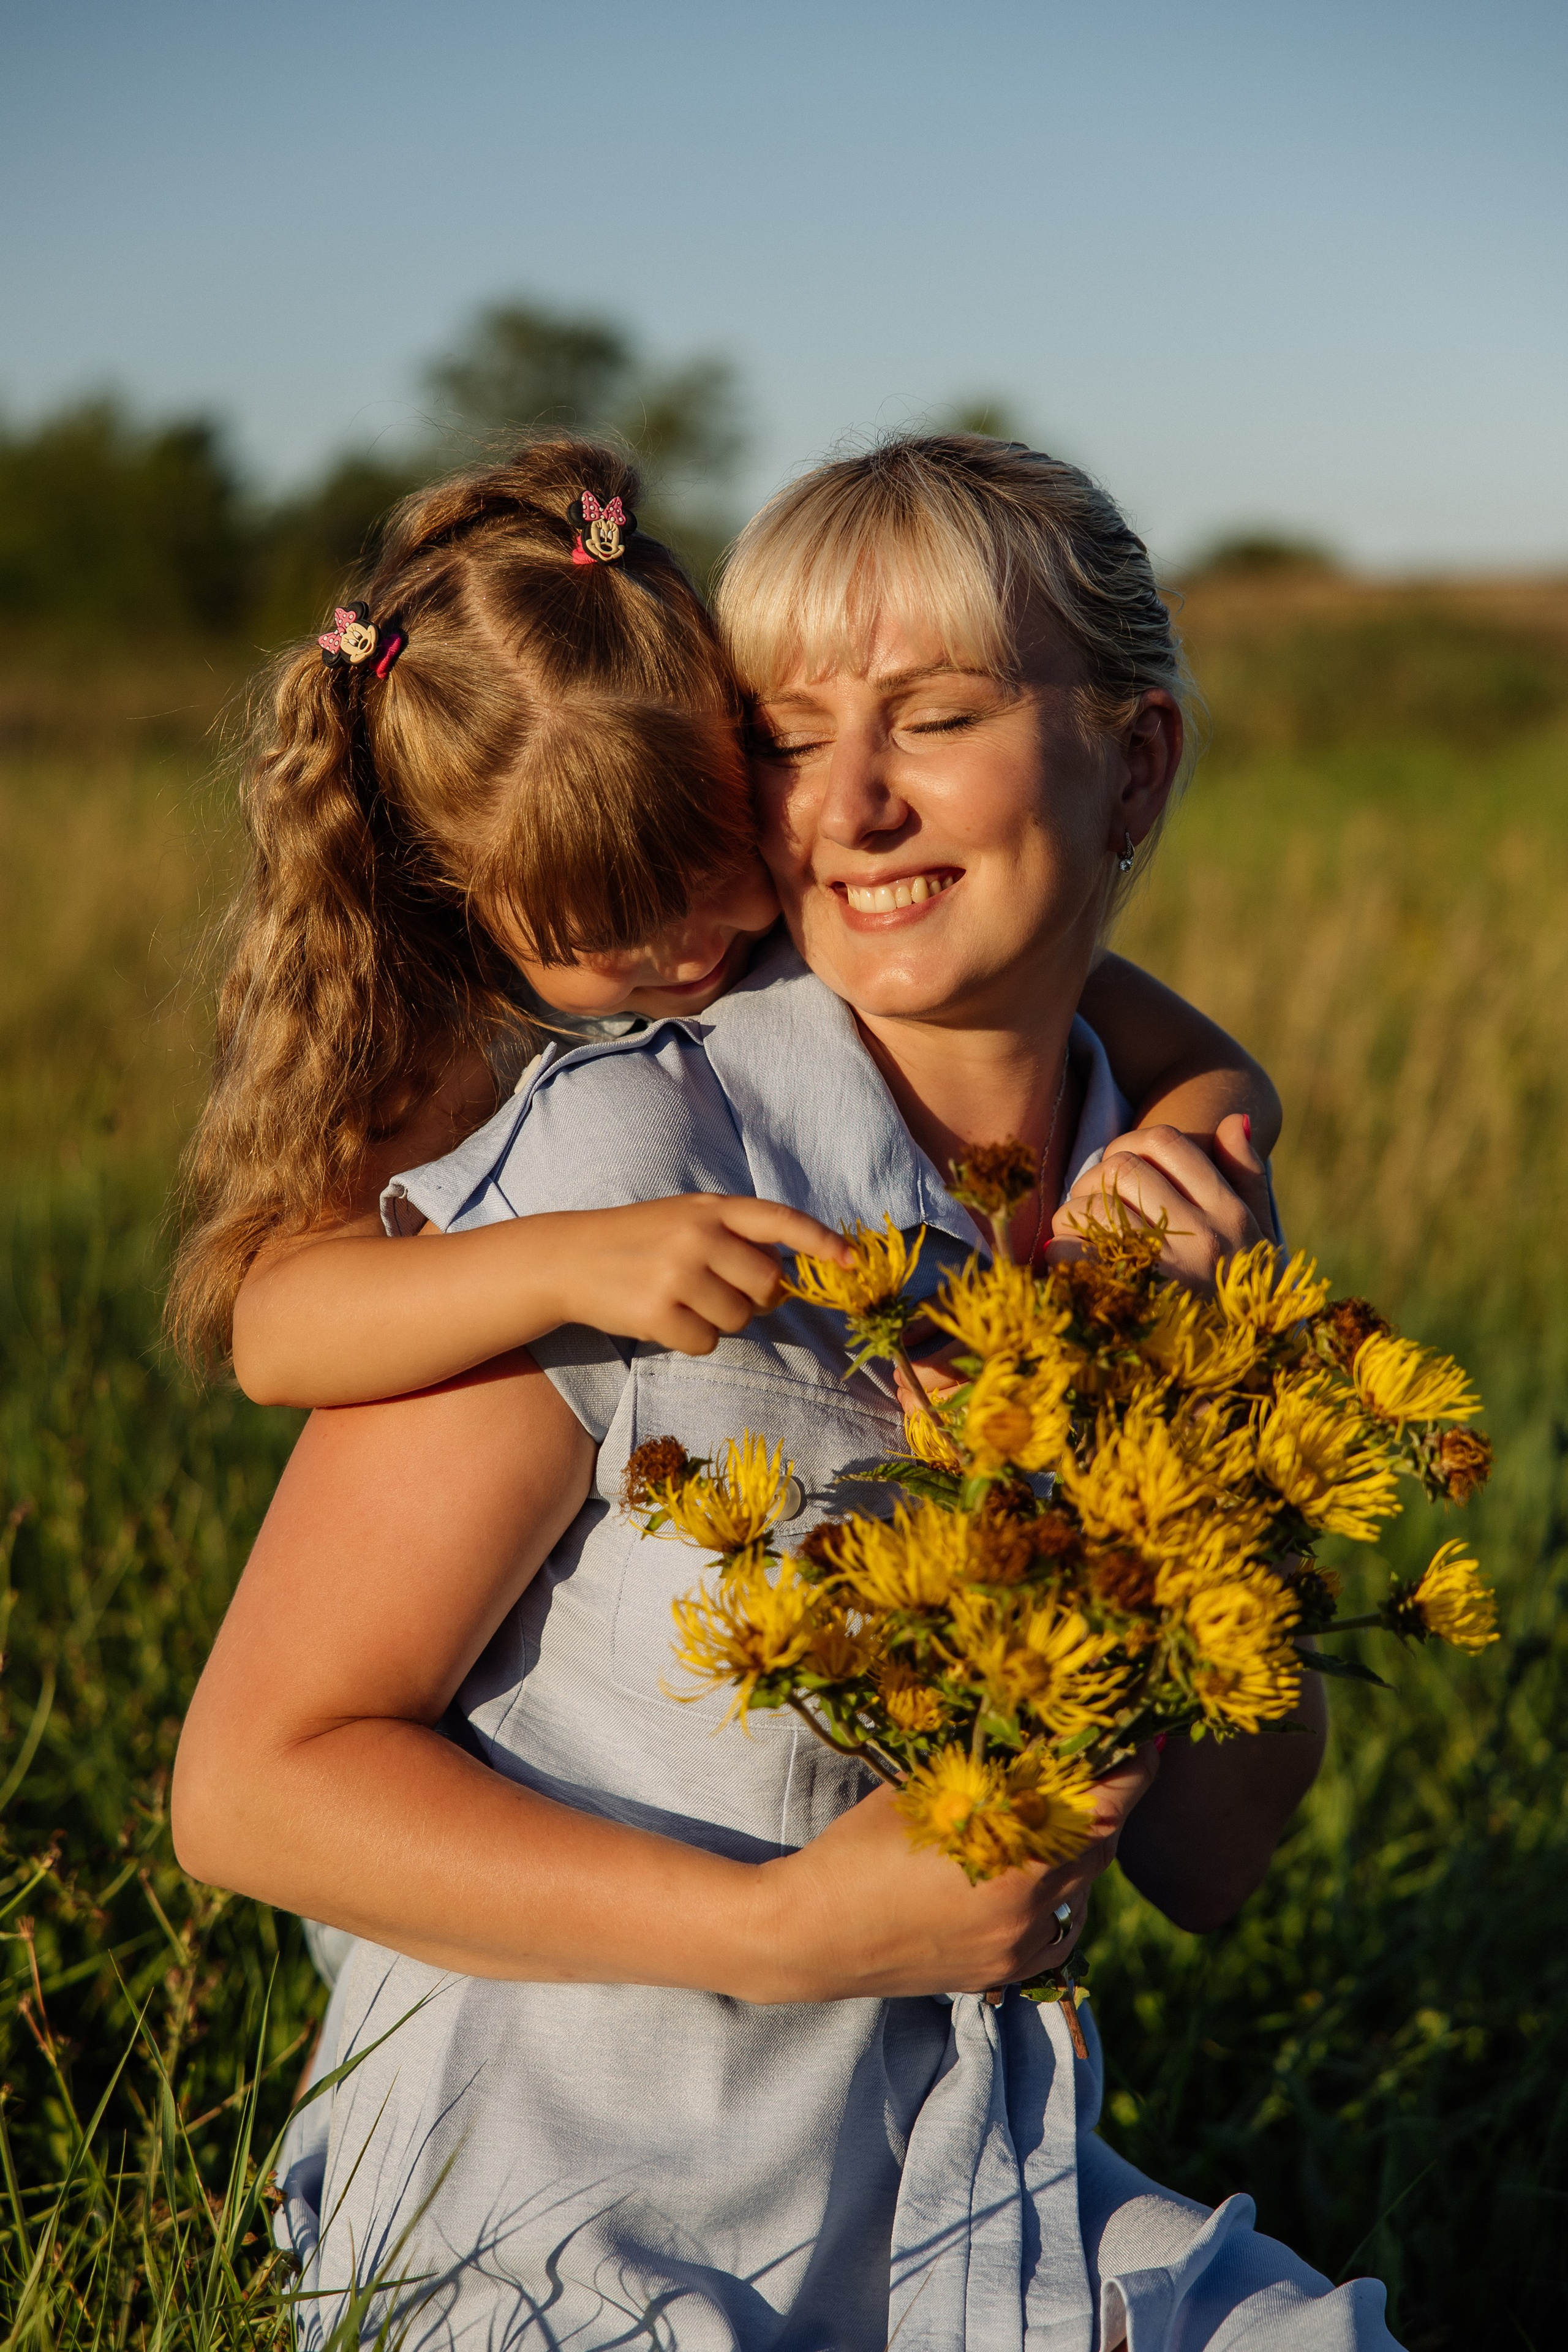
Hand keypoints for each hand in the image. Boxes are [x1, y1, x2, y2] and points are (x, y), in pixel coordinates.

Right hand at [539, 1195, 851, 1355]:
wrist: (569, 1258)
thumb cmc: (639, 1240)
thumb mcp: (686, 1219)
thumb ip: (734, 1237)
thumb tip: (783, 1279)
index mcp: (711, 1208)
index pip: (780, 1221)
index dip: (821, 1242)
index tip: (853, 1262)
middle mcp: (698, 1236)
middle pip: (767, 1283)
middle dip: (756, 1298)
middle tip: (721, 1292)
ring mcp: (677, 1274)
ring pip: (740, 1319)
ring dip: (722, 1321)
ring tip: (684, 1301)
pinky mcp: (657, 1313)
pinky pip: (707, 1343)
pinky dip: (693, 1340)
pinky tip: (666, 1319)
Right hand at [750, 1746, 1158, 2002]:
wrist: (810, 1932)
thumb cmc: (858, 1847)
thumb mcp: (928, 1790)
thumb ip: (991, 1769)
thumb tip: (1043, 1734)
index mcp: (1014, 1862)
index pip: (1105, 1810)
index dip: (1133, 1771)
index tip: (1144, 1739)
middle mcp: (1028, 1914)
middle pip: (1099, 1848)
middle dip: (1107, 1802)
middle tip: (1105, 1761)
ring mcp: (1016, 1952)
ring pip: (1081, 1892)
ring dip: (1082, 1849)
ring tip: (1060, 1810)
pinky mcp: (1000, 1975)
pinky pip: (1057, 1930)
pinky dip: (1061, 1896)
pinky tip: (1039, 1869)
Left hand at [1050, 1112, 1272, 1291]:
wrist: (1233, 1393)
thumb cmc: (1240, 1308)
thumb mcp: (1258, 1243)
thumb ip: (1245, 1178)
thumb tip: (1230, 1121)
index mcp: (1233, 1216)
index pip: (1164, 1142)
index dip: (1129, 1147)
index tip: (1121, 1177)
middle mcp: (1204, 1240)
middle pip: (1119, 1169)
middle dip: (1094, 1184)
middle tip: (1093, 1211)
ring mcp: (1165, 1275)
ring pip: (1088, 1207)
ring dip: (1071, 1220)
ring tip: (1081, 1243)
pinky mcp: (1123, 1307)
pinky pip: (1069, 1252)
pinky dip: (1059, 1256)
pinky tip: (1071, 1271)